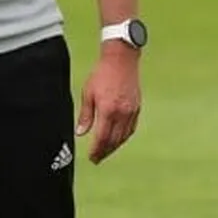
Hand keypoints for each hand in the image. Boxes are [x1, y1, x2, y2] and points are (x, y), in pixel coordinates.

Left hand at [76, 44, 140, 163]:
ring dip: (115, 146)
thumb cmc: (102, 74)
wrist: (121, 59)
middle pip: (114, 140)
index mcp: (108, 110)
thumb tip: (81, 133)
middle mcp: (122, 113)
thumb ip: (85, 115)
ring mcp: (131, 111)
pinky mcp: (137, 108)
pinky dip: (124, 137)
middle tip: (97, 159)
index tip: (91, 157)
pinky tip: (118, 139)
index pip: (102, 138)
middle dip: (105, 152)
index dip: (96, 150)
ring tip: (106, 151)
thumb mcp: (88, 93)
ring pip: (124, 136)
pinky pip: (131, 128)